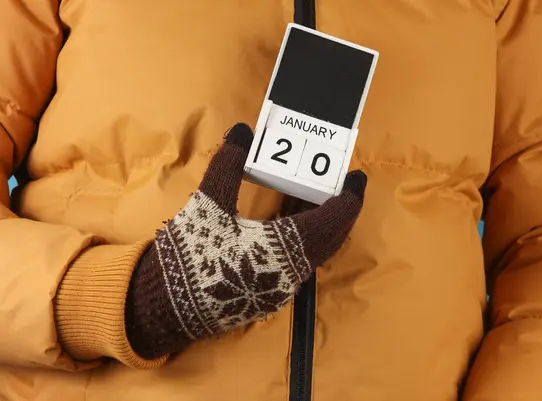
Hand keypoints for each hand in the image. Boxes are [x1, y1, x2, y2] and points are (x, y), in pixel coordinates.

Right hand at [126, 123, 366, 358]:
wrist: (161, 307)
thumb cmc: (189, 256)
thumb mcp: (207, 204)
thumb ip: (229, 165)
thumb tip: (243, 131)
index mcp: (285, 250)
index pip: (332, 222)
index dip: (349, 199)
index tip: (357, 178)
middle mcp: (291, 275)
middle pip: (329, 239)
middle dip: (337, 212)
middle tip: (338, 186)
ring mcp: (279, 291)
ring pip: (312, 254)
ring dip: (318, 227)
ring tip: (311, 199)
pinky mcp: (265, 298)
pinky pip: (296, 265)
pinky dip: (300, 242)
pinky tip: (285, 226)